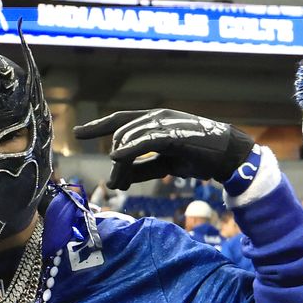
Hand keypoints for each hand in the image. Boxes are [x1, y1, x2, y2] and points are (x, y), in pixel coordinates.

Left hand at [72, 108, 255, 191]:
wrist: (225, 155)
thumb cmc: (196, 156)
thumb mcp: (163, 164)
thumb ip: (141, 168)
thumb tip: (118, 180)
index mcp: (153, 121)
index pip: (120, 120)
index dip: (98, 126)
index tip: (78, 133)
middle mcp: (155, 118)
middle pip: (120, 134)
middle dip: (115, 162)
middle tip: (116, 184)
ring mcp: (164, 123)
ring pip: (128, 139)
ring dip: (121, 164)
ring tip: (121, 183)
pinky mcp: (172, 134)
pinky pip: (144, 141)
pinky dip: (129, 149)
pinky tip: (119, 159)